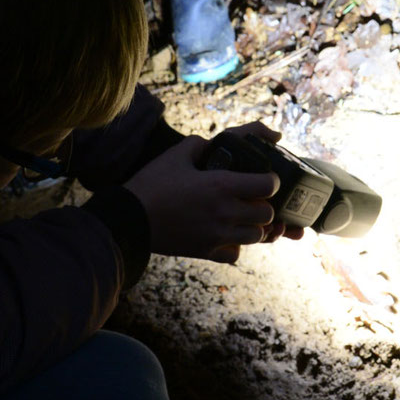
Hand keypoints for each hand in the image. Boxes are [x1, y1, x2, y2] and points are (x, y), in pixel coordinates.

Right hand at [125, 135, 279, 262]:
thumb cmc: (151, 184)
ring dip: (253, 226)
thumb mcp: (176, 154)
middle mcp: (225, 212)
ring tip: (240, 217)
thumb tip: (211, 145)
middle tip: (252, 199)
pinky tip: (225, 235)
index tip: (263, 179)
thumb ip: (200, 145)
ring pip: (256, 236)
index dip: (270, 181)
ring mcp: (217, 235)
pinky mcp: (206, 252)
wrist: (128, 219)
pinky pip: (235, 254)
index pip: (268, 185)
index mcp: (221, 185)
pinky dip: (235, 246)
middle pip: (267, 214)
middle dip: (264, 205)